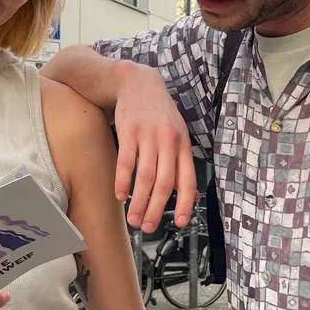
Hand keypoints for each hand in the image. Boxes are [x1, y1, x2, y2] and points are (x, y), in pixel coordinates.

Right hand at [114, 62, 197, 233]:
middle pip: (164, 183)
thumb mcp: (176, 134)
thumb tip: (188, 195)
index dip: (184, 203)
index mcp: (183, 145)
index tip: (178, 223)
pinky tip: (120, 195)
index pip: (187, 179)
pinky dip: (123, 181)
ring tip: (132, 219)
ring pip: (145, 176)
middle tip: (147, 227)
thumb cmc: (159, 114)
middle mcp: (169, 141)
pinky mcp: (129, 130)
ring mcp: (149, 135)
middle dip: (155, 209)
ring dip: (139, 202)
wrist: (138, 82)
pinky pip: (126, 161)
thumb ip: (180, 162)